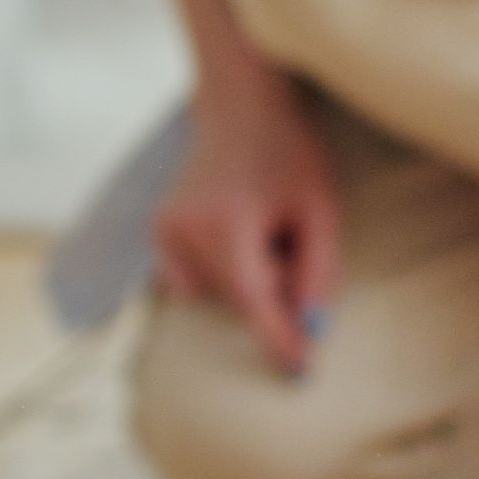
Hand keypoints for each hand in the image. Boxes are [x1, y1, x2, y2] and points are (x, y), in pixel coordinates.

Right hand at [154, 71, 344, 375]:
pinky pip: (195, 280)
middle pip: (239, 298)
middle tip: (291, 244)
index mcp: (228, 222)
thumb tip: (309, 329)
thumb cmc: (289, 153)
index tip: (301, 372)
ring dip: (249, 278)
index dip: (279, 339)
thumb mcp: (321, 210)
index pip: (254, 302)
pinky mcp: (157, 231)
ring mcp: (165, 230)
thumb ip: (316, 272)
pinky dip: (222, 272)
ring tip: (263, 230)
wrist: (240, 106)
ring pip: (219, 291)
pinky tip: (235, 234)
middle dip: (273, 291)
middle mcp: (185, 229)